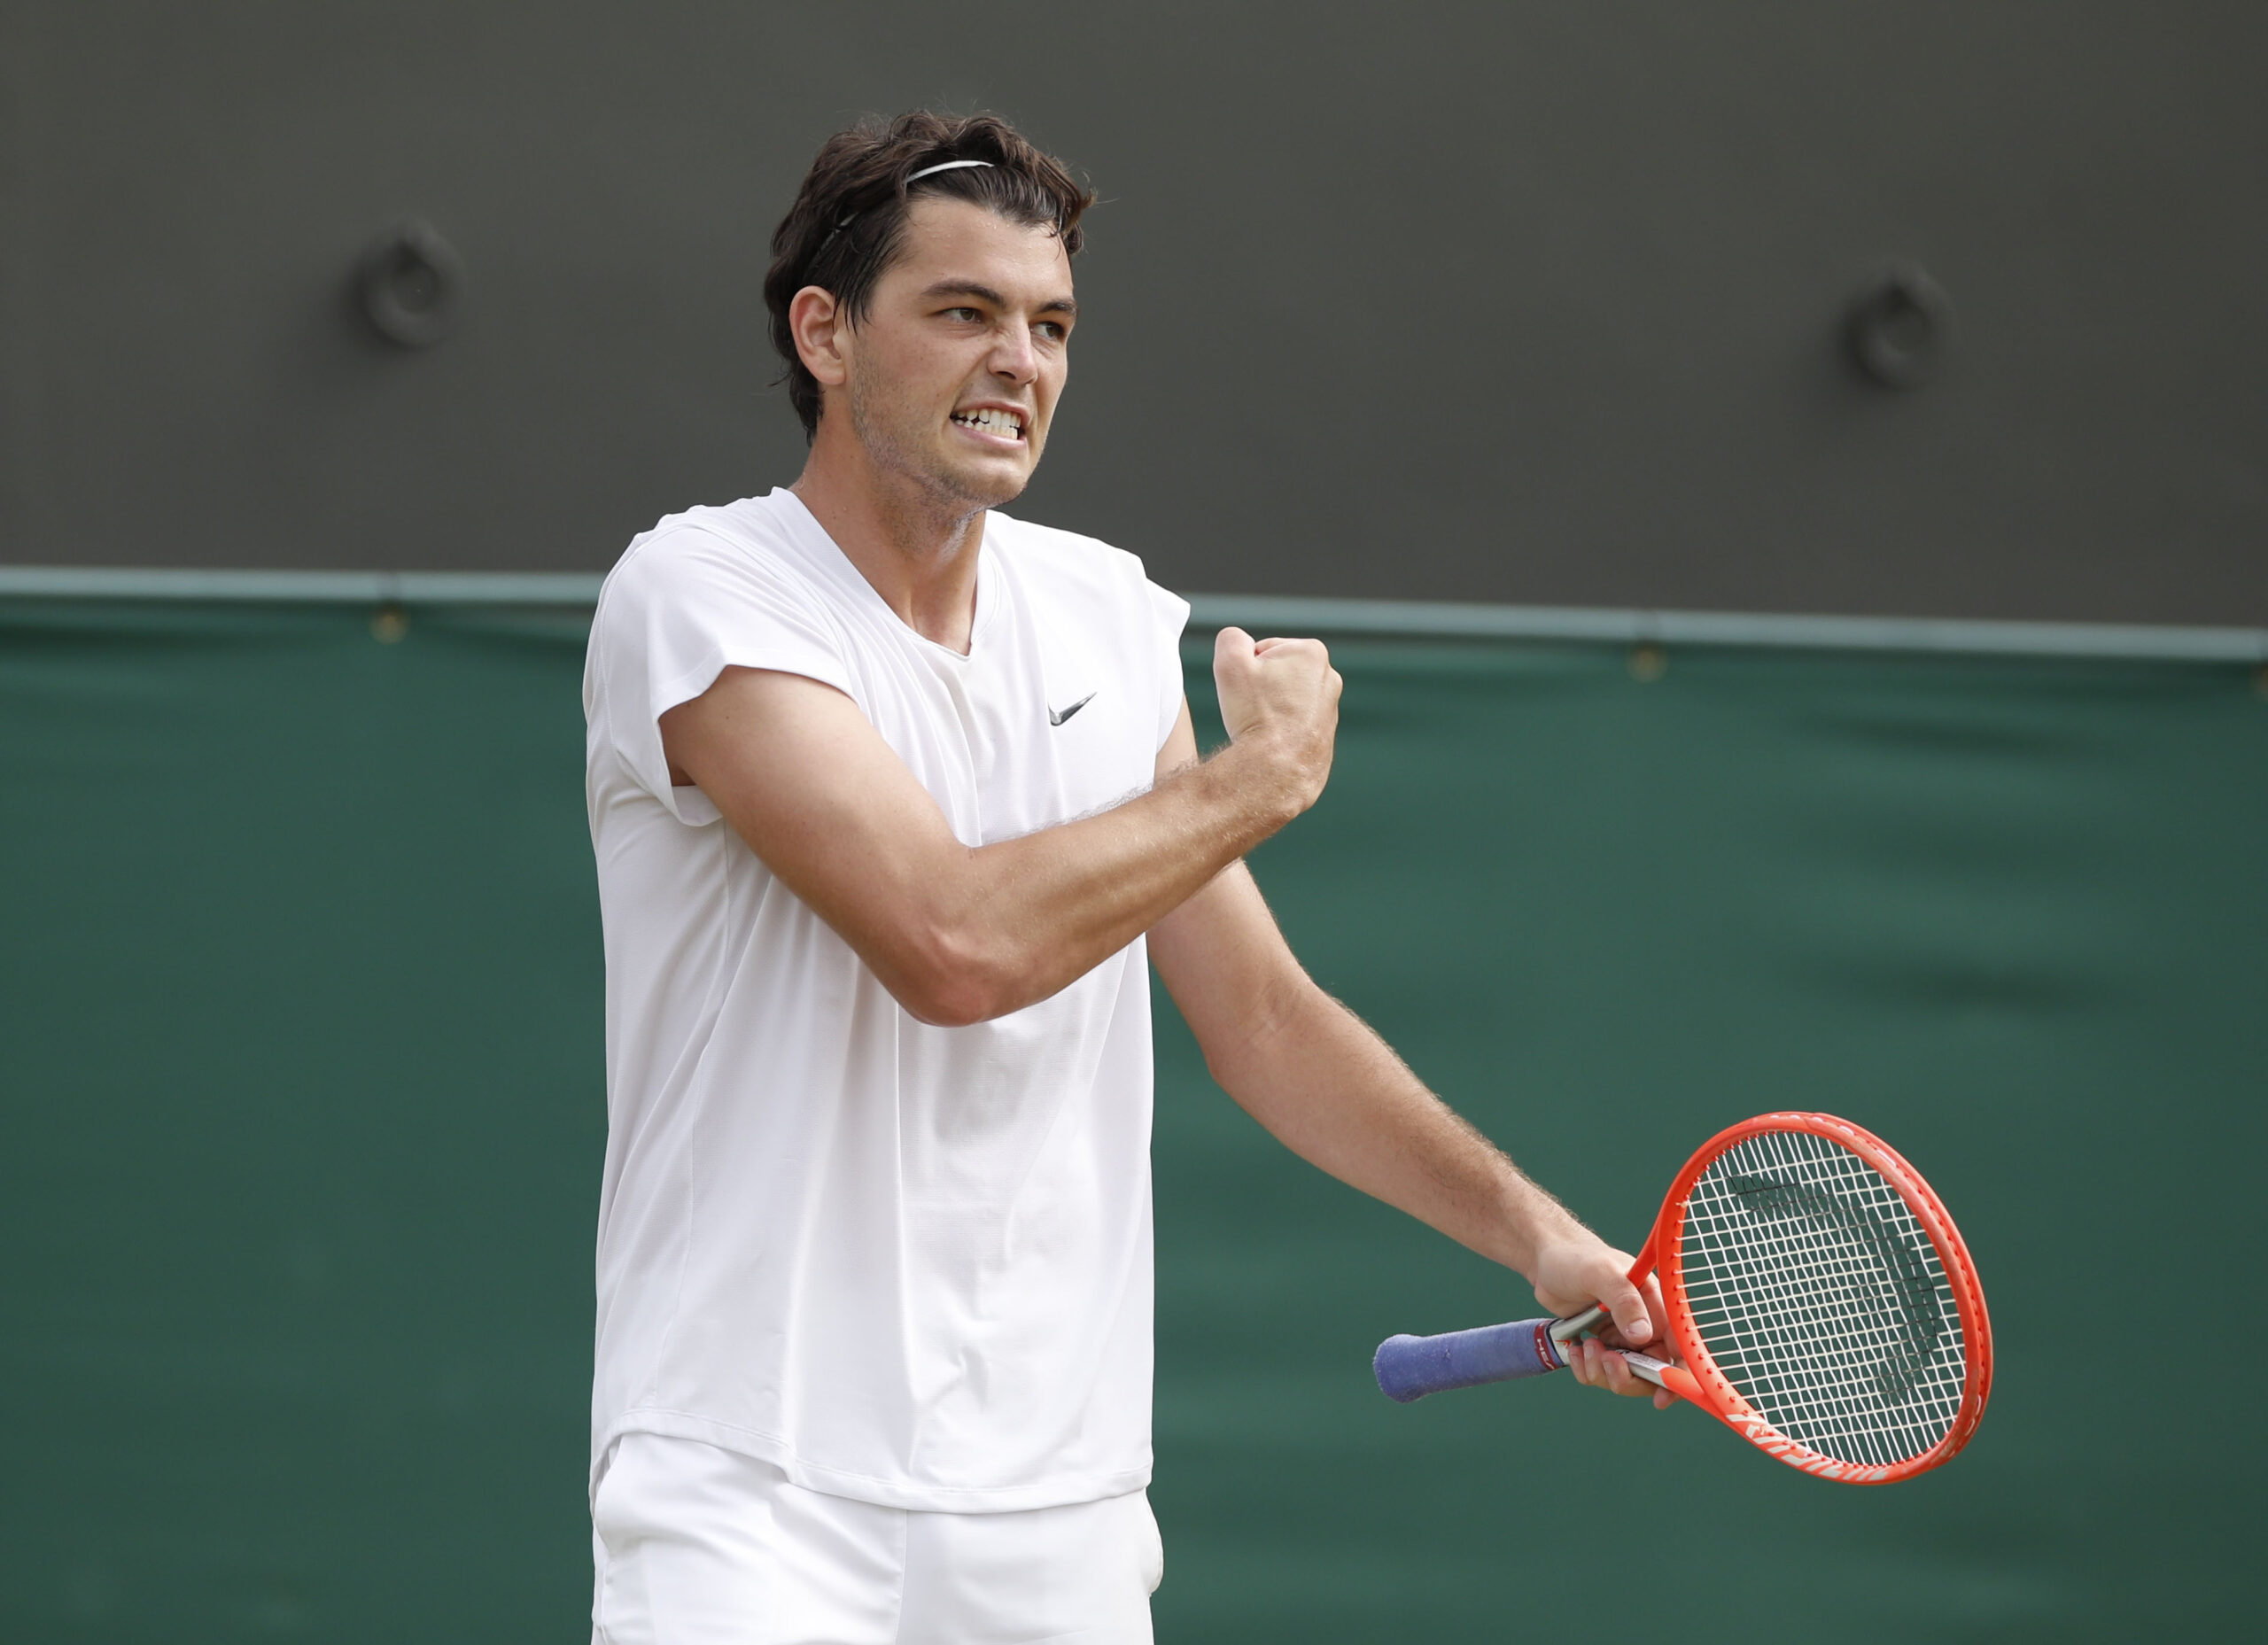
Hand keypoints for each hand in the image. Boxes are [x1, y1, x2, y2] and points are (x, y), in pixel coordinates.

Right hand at [1211, 627, 1340, 815]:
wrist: (1279, 768)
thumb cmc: (1257, 716)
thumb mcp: (1230, 663)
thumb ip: (1230, 638)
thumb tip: (1238, 641)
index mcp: (1312, 652)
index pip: (1262, 650)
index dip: (1245, 668)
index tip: (1246, 689)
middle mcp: (1328, 677)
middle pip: (1275, 672)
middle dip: (1259, 687)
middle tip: (1251, 708)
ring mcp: (1329, 707)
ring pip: (1283, 699)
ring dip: (1268, 709)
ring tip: (1261, 726)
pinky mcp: (1324, 733)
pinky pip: (1292, 723)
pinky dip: (1279, 729)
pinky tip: (1271, 740)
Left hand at [1531, 1233, 1679, 1411]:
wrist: (1547, 1260)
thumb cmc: (1577, 1259)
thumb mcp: (1600, 1273)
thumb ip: (1624, 1301)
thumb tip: (1643, 1336)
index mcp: (1656, 1305)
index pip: (1679, 1347)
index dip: (1677, 1376)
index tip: (1660, 1397)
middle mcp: (1645, 1324)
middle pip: (1653, 1371)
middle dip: (1627, 1376)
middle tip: (1605, 1359)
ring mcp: (1625, 1336)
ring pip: (1625, 1376)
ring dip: (1603, 1372)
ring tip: (1585, 1346)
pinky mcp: (1605, 1344)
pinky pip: (1602, 1372)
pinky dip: (1587, 1369)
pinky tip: (1575, 1350)